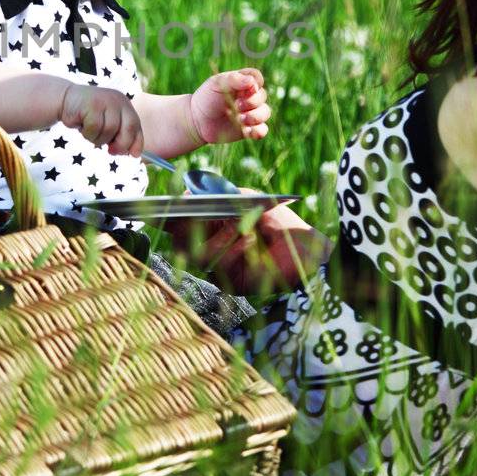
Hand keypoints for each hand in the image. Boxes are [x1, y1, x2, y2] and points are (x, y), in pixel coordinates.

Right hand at [59, 83, 144, 155]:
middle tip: (110, 151)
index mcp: (124, 104)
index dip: (136, 142)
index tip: (133, 155)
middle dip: (121, 144)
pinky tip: (82, 127)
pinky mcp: (92, 104)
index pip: (136, 126)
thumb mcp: (107, 124)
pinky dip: (88, 134)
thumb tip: (134, 153)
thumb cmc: (87, 116)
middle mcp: (118, 100)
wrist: (65, 100)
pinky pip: (95, 128)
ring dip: (98, 139)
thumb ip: (120, 134)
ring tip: (90, 132)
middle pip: (129, 128)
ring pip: (110, 130)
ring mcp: (106, 101)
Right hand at [164, 190, 332, 294]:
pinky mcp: (231, 281)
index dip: (169, 216)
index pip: (179, 222)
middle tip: (199, 213)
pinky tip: (251, 240)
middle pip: (179, 241)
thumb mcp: (248, 200)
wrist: (307, 250)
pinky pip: (220, 265)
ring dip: (220, 236)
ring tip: (241, 224)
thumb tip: (190, 193)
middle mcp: (210, 245)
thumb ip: (220, 196)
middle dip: (189, 225)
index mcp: (210, 225)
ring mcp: (219, 265)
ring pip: (197, 254)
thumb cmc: (279, 221)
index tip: (171, 205)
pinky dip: (234, 250)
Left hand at [190, 68, 269, 144]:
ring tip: (240, 119)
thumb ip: (234, 80)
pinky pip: (262, 130)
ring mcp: (251, 112)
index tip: (245, 89)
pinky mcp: (250, 128)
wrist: (197, 121)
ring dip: (255, 116)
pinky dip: (258, 131)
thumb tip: (252, 82)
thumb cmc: (206, 98)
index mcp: (242, 82)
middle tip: (237, 106)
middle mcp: (249, 96)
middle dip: (252, 101)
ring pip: (265, 112)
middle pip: (262, 95)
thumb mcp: (216, 84)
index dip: (255, 83)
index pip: (257, 77)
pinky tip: (247, 131)